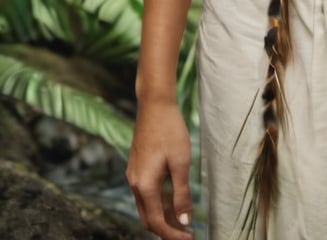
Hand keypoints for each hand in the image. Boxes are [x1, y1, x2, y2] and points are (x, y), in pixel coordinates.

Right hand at [127, 98, 192, 237]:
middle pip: (148, 218)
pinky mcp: (137, 167)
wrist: (154, 104)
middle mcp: (134, 183)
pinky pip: (146, 193)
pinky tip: (175, 199)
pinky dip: (159, 202)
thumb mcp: (181, 162)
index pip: (157, 222)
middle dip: (166, 229)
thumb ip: (181, 194)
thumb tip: (184, 220)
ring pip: (146, 206)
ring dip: (163, 216)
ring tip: (184, 220)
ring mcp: (134, 175)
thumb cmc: (170, 130)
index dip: (172, 234)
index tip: (189, 238)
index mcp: (144, 185)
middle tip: (186, 233)